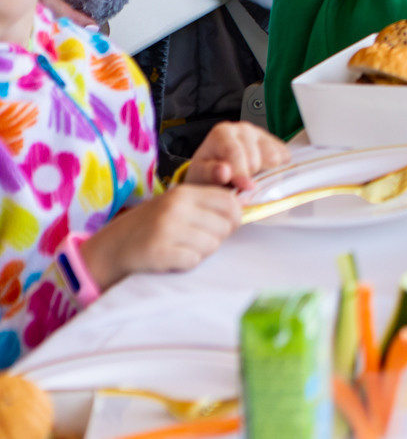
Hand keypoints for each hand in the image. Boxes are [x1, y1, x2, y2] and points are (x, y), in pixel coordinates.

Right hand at [80, 184, 240, 287]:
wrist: (113, 246)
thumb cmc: (153, 226)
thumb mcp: (177, 205)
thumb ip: (206, 204)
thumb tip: (243, 210)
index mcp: (184, 192)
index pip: (230, 203)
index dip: (233, 218)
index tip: (222, 226)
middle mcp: (176, 207)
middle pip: (224, 227)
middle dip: (215, 238)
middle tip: (193, 240)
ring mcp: (167, 229)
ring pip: (212, 245)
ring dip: (200, 251)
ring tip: (180, 247)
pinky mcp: (159, 252)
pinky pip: (193, 260)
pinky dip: (186, 263)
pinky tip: (171, 257)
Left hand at [185, 122, 289, 192]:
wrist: (215, 170)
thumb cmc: (207, 172)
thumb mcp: (200, 175)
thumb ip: (210, 174)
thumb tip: (224, 171)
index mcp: (222, 132)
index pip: (236, 152)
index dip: (241, 172)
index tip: (245, 188)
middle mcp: (244, 129)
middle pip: (257, 157)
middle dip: (249, 175)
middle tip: (239, 184)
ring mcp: (262, 135)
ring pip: (274, 157)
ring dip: (264, 173)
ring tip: (249, 178)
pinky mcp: (276, 143)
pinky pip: (285, 159)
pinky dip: (277, 169)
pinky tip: (261, 173)